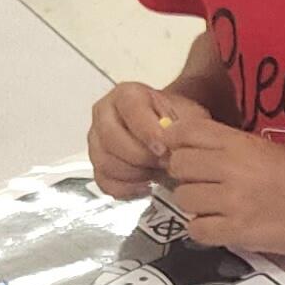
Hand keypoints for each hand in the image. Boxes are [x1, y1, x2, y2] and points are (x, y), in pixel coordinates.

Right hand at [90, 81, 187, 198]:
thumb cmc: (175, 124)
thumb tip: (173, 145)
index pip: (130, 109)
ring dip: (136, 173)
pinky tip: (146, 185)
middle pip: (111, 138)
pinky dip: (127, 189)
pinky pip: (104, 182)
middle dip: (142, 157)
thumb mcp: (188, 117)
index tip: (164, 149)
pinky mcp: (96, 164)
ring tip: (158, 172)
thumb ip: (183, 127)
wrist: (168, 137)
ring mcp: (96, 140)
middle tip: (165, 164)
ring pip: (106, 162)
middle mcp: (105, 114)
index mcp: (127, 95)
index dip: (147, 132)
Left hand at [151, 105, 284, 258]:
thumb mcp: (264, 148)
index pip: (184, 132)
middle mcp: (232, 166)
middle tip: (203, 185)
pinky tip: (220, 228)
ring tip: (215, 209)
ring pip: (184, 199)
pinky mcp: (237, 231)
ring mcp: (233, 200)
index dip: (176, 143)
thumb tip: (187, 150)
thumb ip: (228, 146)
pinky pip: (197, 230)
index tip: (184, 154)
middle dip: (185, 177)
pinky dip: (204, 231)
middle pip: (178, 166)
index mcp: (239, 142)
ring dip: (195, 206)